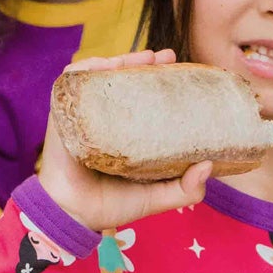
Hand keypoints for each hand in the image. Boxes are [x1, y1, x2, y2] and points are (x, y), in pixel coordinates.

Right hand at [38, 51, 212, 231]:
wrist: (74, 216)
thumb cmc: (112, 206)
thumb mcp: (157, 196)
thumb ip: (186, 188)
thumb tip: (210, 166)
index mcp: (125, 132)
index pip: (142, 97)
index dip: (159, 80)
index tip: (180, 69)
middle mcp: (104, 119)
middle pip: (122, 80)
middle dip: (143, 62)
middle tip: (167, 57)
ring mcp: (82, 114)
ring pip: (99, 77)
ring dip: (120, 61)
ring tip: (144, 57)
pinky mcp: (62, 114)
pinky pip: (71, 83)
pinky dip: (87, 69)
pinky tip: (106, 64)